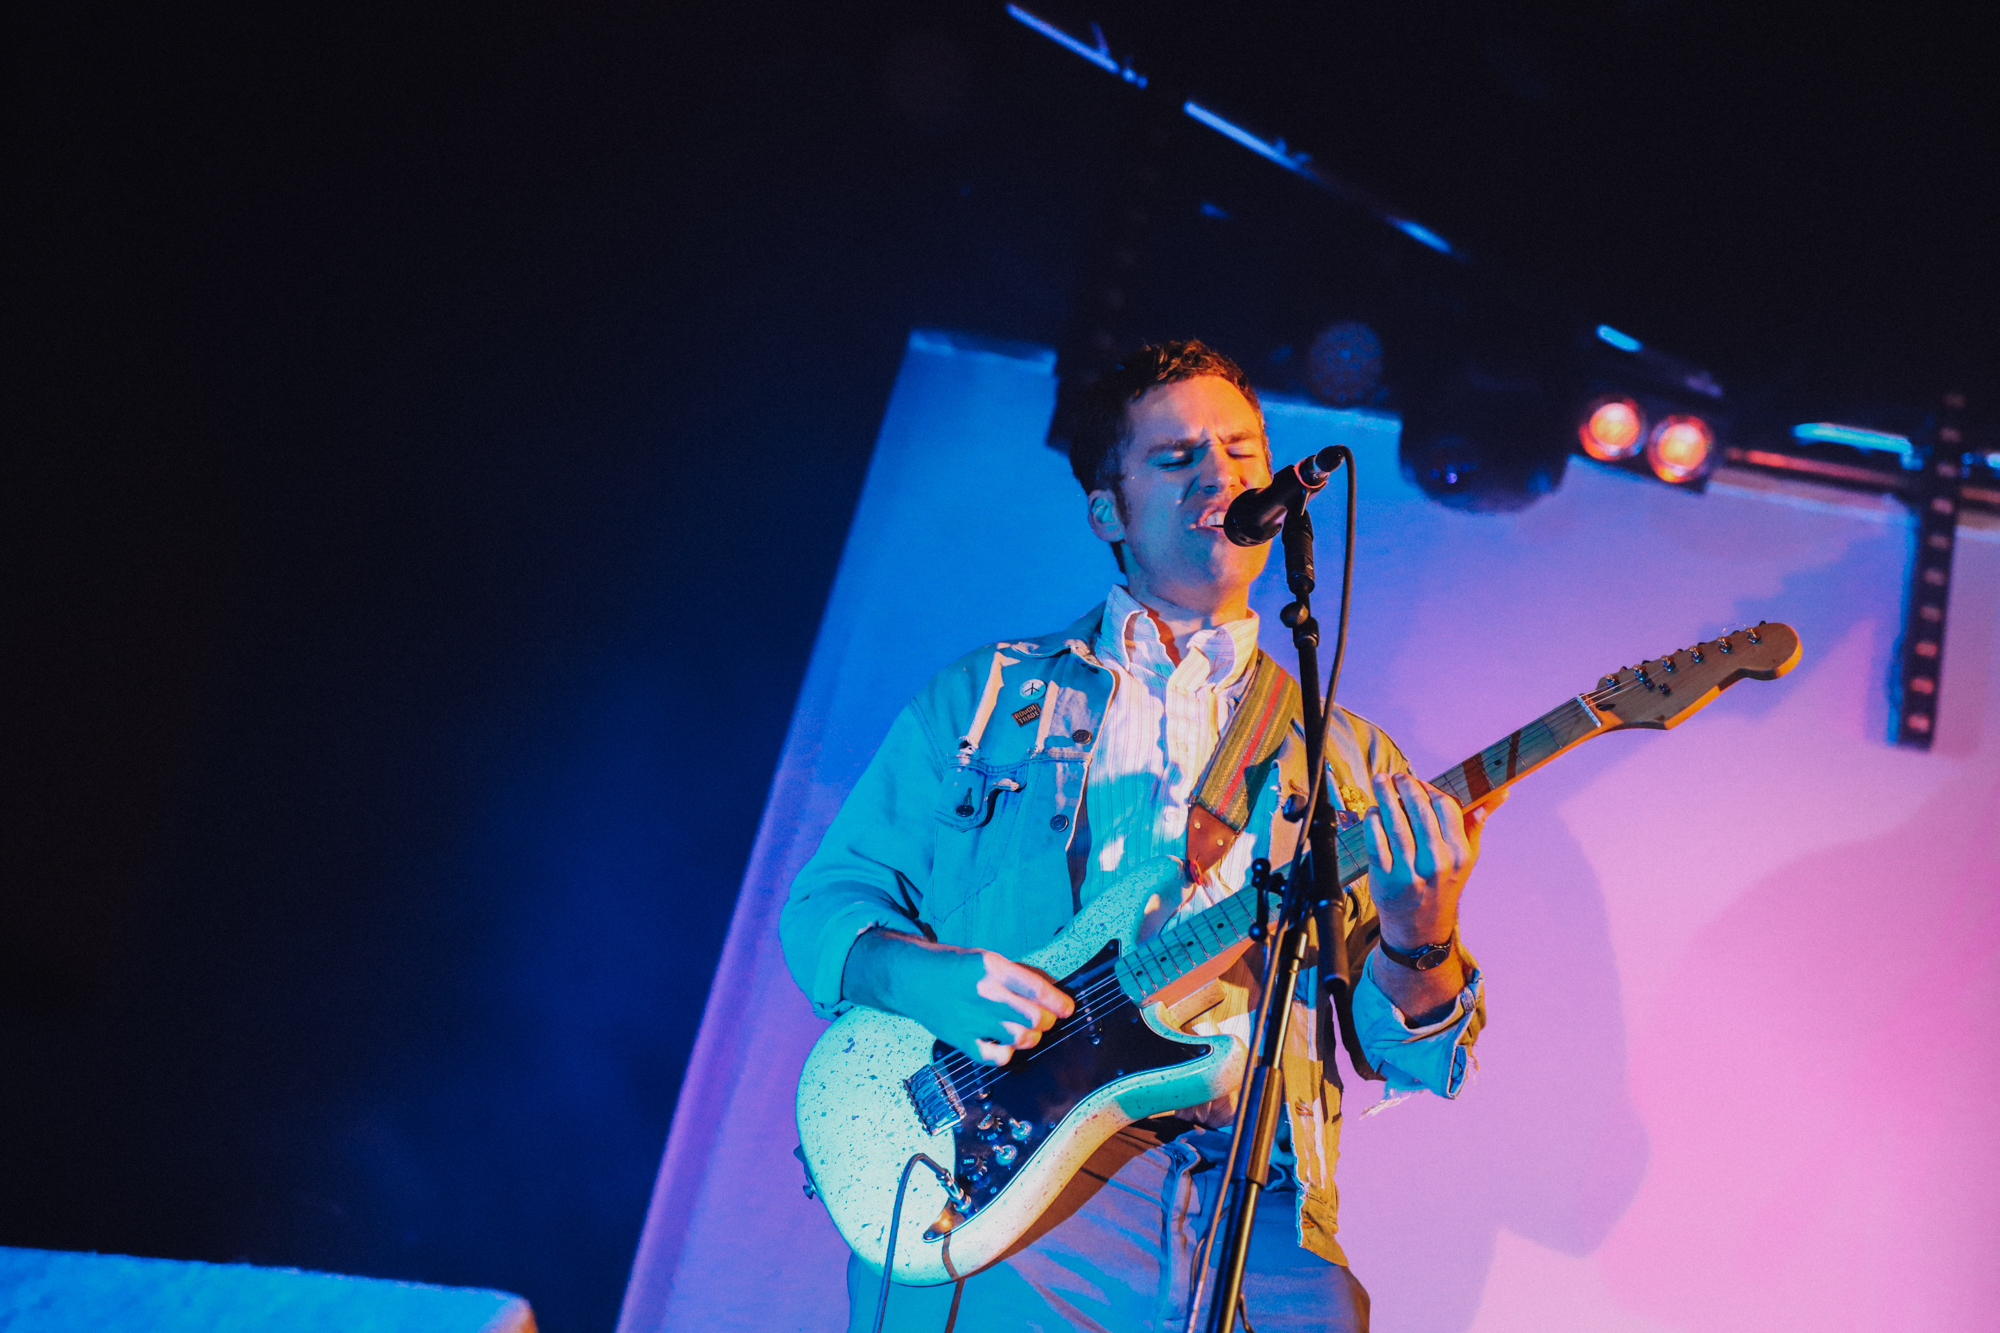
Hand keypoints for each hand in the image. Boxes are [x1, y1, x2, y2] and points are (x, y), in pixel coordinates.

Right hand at [842, 929, 1074, 1065]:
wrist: (912, 978)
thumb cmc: (953, 967)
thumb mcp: (986, 958)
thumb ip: (1016, 976)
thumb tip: (1050, 994)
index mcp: (992, 967)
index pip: (1038, 989)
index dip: (1059, 1002)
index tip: (1068, 1008)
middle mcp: (984, 993)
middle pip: (1034, 1017)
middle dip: (1047, 1020)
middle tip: (1045, 1018)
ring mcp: (972, 1019)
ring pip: (1021, 1038)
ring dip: (1032, 1037)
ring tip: (1028, 1031)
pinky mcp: (961, 1040)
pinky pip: (996, 1057)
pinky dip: (1007, 1054)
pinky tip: (1005, 1044)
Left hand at [1363, 772, 1502, 949]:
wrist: (1421, 926)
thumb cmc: (1443, 883)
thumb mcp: (1465, 858)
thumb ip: (1475, 823)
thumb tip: (1501, 793)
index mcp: (1459, 853)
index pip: (1445, 808)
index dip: (1429, 789)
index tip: (1419, 781)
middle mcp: (1436, 862)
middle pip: (1419, 811)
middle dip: (1406, 787)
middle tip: (1396, 776)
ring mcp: (1410, 871)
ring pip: (1395, 823)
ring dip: (1385, 796)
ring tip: (1380, 780)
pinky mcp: (1386, 878)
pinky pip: (1376, 841)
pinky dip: (1372, 821)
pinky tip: (1373, 811)